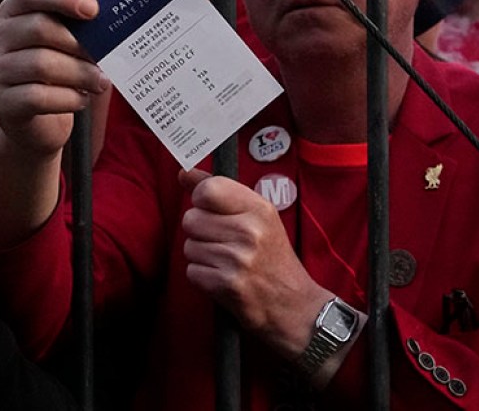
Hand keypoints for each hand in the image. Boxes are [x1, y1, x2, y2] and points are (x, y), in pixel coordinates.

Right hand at [0, 0, 108, 159]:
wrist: (38, 123)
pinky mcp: (1, 104)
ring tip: (101, 81)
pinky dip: (68, 98)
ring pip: (41, 64)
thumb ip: (79, 27)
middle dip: (79, 43)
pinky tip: (82, 99)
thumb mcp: (65, 43)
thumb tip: (113, 23)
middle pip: (39, 28)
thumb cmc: (58, 73)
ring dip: (80, 73)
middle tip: (105, 56)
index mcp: (14, 12)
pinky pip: (38, 97)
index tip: (93, 9)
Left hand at [180, 170, 329, 358]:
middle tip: (222, 242)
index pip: (208, 189)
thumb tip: (184, 172)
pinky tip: (223, 278)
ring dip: (201, 256)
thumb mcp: (258, 217)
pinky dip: (202, 277)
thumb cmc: (273, 258)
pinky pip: (192, 271)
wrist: (293, 306)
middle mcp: (250, 231)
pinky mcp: (226, 285)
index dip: (200, 200)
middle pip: (191, 219)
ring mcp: (238, 259)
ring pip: (189, 246)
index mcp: (260, 209)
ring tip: (225, 262)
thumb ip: (220, 191)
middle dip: (200, 231)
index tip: (210, 209)